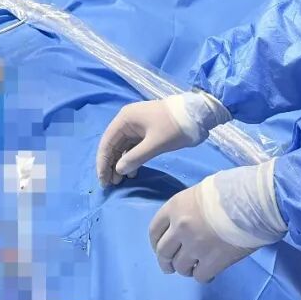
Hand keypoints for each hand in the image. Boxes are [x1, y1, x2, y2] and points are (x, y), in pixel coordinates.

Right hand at [95, 93, 227, 186]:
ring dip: (120, 163)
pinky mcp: (146, 131)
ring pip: (122, 147)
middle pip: (112, 145)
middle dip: (110, 165)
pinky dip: (131, 159)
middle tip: (111, 184)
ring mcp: (136, 126)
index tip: (103, 180)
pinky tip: (132, 172)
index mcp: (125, 119)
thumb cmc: (175, 126)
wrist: (197, 114)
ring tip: (121, 181)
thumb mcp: (155, 144)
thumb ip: (135, 158)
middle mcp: (127, 121)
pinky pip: (132, 147)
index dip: (103, 162)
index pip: (106, 143)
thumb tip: (119, 170)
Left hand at [148, 182, 251, 282]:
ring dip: (184, 270)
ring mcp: (195, 246)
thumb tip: (190, 220)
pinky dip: (202, 276)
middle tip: (170, 268)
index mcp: (174, 208)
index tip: (159, 249)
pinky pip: (199, 276)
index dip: (155, 242)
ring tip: (192, 269)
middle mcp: (179, 228)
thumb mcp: (199, 193)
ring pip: (180, 267)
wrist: (253, 202)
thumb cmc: (230, 190)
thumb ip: (188, 209)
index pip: (154, 230)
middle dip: (165, 262)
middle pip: (163, 252)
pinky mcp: (212, 261)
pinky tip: (208, 272)